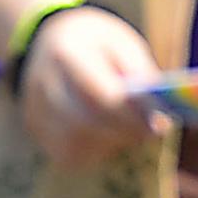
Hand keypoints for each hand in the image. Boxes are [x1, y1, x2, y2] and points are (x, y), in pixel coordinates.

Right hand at [17, 3, 158, 169]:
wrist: (48, 42)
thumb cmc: (95, 43)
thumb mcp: (121, 43)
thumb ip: (139, 73)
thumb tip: (157, 113)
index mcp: (66, 55)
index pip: (100, 95)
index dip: (132, 115)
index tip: (160, 125)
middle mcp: (44, 87)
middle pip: (85, 124)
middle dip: (123, 132)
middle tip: (152, 131)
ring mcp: (36, 112)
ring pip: (76, 145)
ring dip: (110, 143)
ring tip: (131, 129)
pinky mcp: (38, 133)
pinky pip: (68, 155)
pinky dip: (94, 151)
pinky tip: (109, 135)